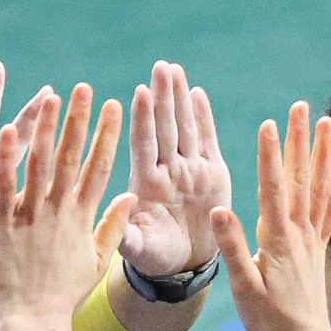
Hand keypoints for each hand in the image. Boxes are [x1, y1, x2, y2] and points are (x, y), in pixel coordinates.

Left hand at [0, 84, 135, 324]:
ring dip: (46, 129)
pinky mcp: (2, 224)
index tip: (116, 105)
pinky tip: (12, 130)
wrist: (33, 322)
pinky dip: (9, 158)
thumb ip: (113, 226)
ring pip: (40, 164)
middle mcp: (60, 211)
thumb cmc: (63, 295)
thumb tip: (130, 195)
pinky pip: (5, 185)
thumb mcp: (97, 261)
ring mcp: (31, 216)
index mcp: (83, 217)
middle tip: (85, 88)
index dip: (108, 135)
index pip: (100, 167)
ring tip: (52, 96)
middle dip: (80, 121)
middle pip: (72, 158)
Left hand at [120, 61, 231, 276]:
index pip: (144, 144)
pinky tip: (197, 93)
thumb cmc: (155, 257)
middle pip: (164, 127)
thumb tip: (119, 213)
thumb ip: (128, 235)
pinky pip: (207, 140)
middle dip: (163, 97)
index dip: (143, 119)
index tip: (138, 92)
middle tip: (159, 66)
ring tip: (174, 69)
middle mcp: (167, 170)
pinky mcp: (212, 173)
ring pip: (184, 127)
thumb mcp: (139, 249)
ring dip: (179, 98)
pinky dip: (203, 117)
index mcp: (146, 184)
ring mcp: (189, 169)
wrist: (183, 265)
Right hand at [211, 101, 330, 330]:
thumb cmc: (269, 320)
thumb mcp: (244, 289)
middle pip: (300, 179)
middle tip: (301, 107)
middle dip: (299, 141)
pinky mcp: (320, 245)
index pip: (273, 190)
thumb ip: (233, 248)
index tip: (269, 124)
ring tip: (325, 121)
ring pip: (320, 187)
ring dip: (322, 152)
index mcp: (277, 239)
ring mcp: (313, 237)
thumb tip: (220, 210)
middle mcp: (300, 233)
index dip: (270, 156)